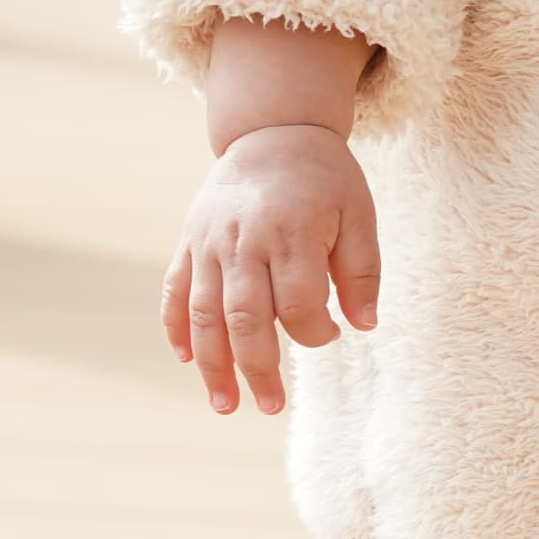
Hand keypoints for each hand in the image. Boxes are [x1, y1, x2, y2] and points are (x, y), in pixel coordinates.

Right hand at [163, 124, 382, 413]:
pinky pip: (175, 290)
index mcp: (291, 232)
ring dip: (212, 364)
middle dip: (258, 369)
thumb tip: (364, 326)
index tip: (330, 335)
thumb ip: (363, 270)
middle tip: (271, 406)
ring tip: (225, 405)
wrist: (272, 131)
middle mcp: (244, 240)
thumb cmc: (324, 180)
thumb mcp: (359, 214)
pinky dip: (176, 326)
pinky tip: (185, 360)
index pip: (299, 303)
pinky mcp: (189, 241)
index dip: (315, 331)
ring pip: (204, 313)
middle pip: (245, 318)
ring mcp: (210, 242)